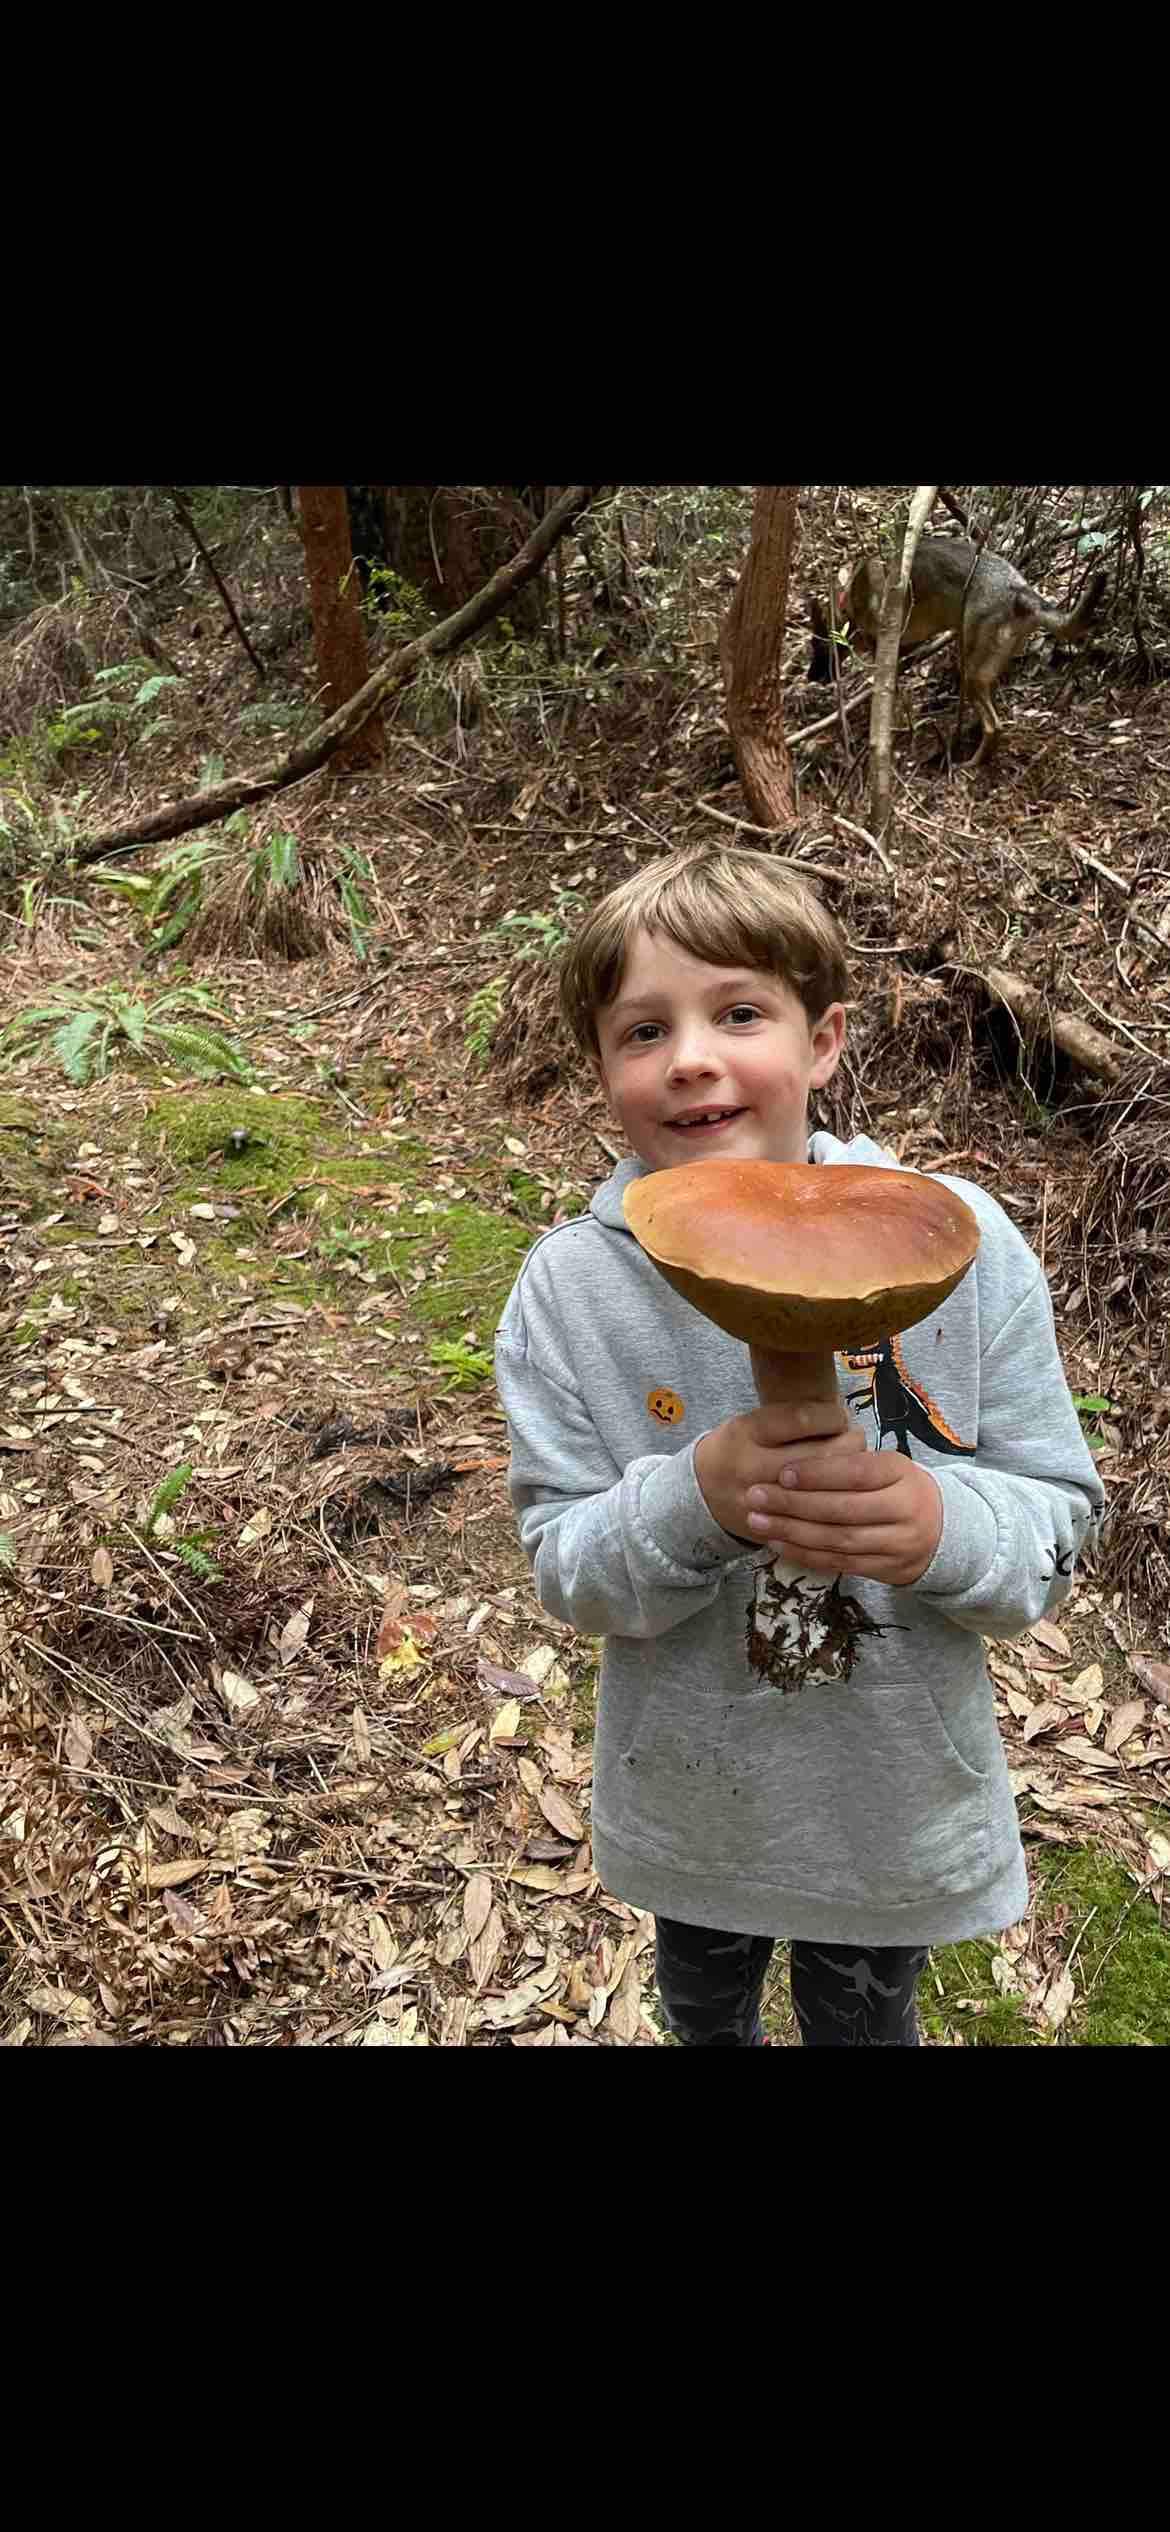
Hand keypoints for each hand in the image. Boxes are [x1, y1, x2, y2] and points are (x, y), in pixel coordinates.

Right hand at [694, 1399, 863, 1542]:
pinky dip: (834, 1503)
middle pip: (821, 1456)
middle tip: (855, 1440)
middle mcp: (754, 1466)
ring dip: (849, 1475)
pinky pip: (816, 1517)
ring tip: (853, 1465)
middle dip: (850, 1445)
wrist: (701, 1492)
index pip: (802, 1419)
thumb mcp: (749, 1423)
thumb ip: (788, 1420)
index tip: (840, 1417)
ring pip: (824, 1489)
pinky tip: (838, 1492)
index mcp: (747, 1432)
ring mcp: (763, 1501)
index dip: (832, 1416)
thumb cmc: (737, 1448)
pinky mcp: (773, 1527)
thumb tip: (843, 1417)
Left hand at [742, 1437, 943, 1586]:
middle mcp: (904, 1508)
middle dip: (794, 1504)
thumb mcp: (885, 1466)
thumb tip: (792, 1459)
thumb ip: (847, 1463)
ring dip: (792, 1532)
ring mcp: (897, 1543)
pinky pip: (839, 1563)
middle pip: (843, 1509)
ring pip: (838, 1540)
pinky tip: (778, 1544)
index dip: (818, 1474)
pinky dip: (806, 1554)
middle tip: (755, 1496)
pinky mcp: (886, 1569)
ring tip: (758, 1521)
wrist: (941, 1529)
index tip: (782, 1472)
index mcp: (901, 1472)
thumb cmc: (898, 1488)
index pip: (857, 1472)